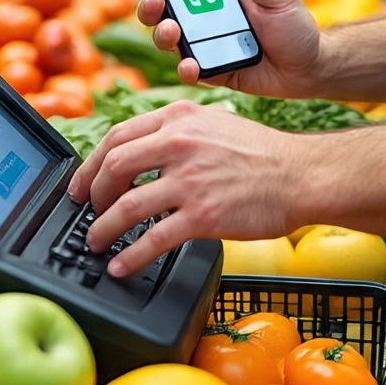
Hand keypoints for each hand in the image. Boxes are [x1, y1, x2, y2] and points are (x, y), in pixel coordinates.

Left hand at [68, 101, 303, 276]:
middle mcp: (180, 143)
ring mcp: (190, 180)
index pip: (118, 136)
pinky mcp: (202, 215)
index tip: (83, 183)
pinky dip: (130, 257)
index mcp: (180, 118)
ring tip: (96, 243)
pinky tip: (122, 267)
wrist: (302, 175)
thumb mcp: (215, 122)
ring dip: (102, 230)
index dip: (91, 164)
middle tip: (89, 212)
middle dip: (92, 195)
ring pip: (125, 207)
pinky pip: (152, 240)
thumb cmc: (264, 153)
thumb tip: (144, 150)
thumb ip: (179, 130)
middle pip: (113, 167)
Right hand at [108, 0, 322, 96]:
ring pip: (165, 29)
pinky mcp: (206, 65)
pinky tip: (193, 66)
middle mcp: (206, 4)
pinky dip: (185, 66)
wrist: (307, 72)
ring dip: (161, 30)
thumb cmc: (295, 25)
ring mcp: (203, 35)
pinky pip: (186, 66)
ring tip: (173, 31)